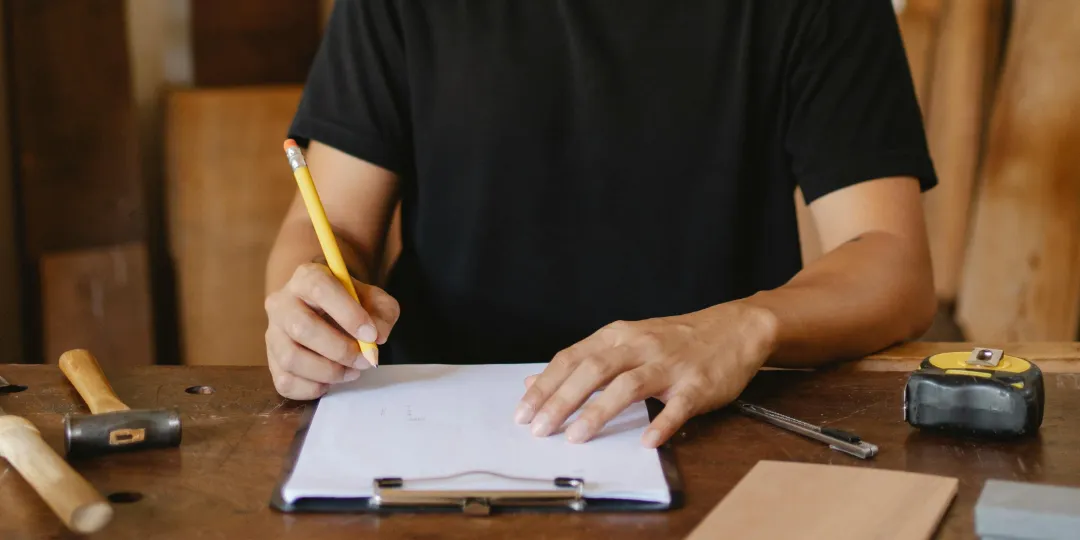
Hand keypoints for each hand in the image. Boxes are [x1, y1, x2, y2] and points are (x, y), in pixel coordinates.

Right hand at [264, 262, 400, 399]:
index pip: (319, 288)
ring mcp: (272, 333)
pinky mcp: (271, 361)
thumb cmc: (351, 304)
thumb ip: (382, 313)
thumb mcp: (374, 300)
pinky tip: (331, 381)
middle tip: (365, 360)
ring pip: (291, 358)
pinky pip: (285, 381)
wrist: (325, 313)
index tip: (371, 334)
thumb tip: (378, 337)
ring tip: (351, 371)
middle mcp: (281, 302)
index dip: (347, 313)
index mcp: (307, 277)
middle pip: (301, 327)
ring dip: (328, 372)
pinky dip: (313, 387)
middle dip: (339, 350)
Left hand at [514, 302, 777, 447]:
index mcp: (618, 335)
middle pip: (593, 369)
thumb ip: (583, 361)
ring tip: (576, 436)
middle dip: (562, 399)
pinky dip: (661, 424)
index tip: (523, 411)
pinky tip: (645, 442)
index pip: (572, 357)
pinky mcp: (698, 385)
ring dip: (599, 411)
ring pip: (628, 385)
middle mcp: (640, 346)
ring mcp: (669, 365)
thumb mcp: (626, 341)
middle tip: (539, 428)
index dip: (545, 385)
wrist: (734, 329)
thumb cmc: (675, 340)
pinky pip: (677, 407)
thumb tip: (534, 382)